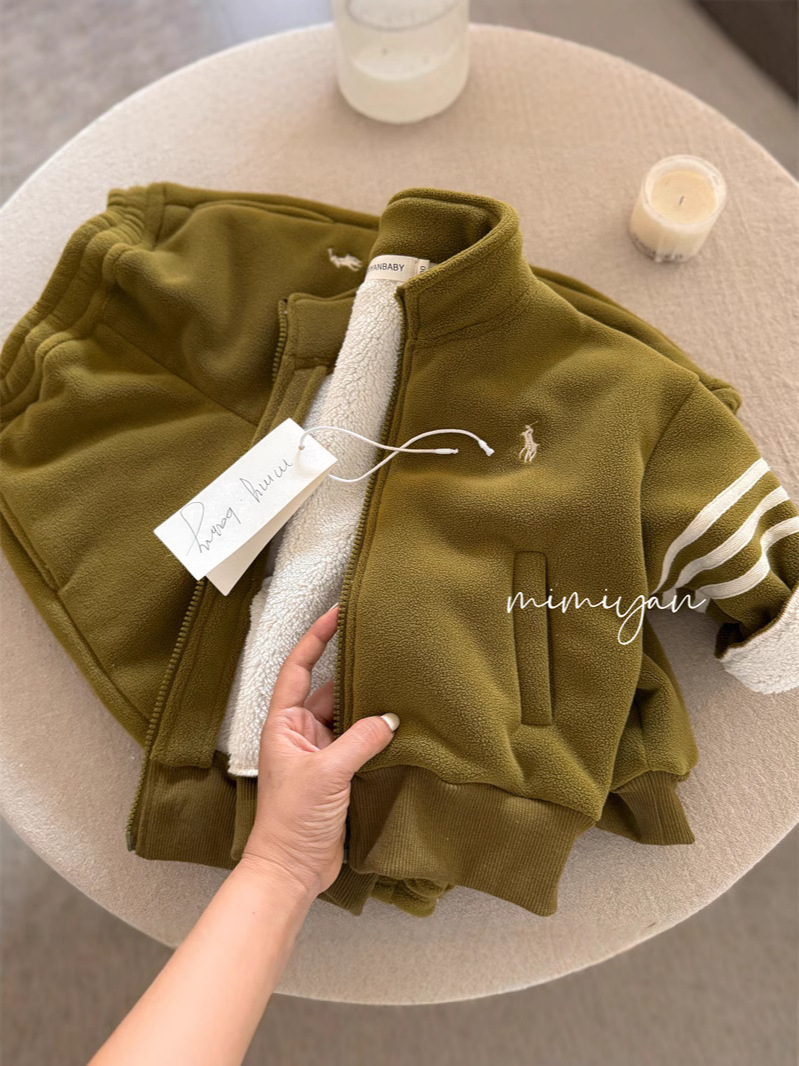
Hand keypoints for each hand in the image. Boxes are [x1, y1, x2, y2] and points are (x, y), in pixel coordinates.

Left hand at [240, 604, 398, 900]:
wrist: (292, 871)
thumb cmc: (293, 820)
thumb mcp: (327, 773)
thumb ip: (360, 740)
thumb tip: (391, 720)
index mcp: (283, 724)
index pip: (298, 668)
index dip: (315, 637)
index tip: (337, 611)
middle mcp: (300, 734)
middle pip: (328, 691)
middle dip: (353, 672)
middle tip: (382, 647)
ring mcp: (319, 755)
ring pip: (347, 718)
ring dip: (368, 706)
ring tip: (398, 683)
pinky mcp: (337, 776)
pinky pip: (359, 743)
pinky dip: (377, 734)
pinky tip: (401, 725)